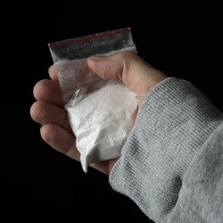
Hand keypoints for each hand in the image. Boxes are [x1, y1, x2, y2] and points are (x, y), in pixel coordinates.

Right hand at [30, 51, 167, 174]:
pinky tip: (47, 130)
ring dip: (53, 118)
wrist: (185, 155)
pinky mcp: (107, 161)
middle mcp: (117, 118)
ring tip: (37, 108)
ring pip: (76, 128)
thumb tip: (92, 61)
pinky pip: (82, 153)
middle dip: (57, 96)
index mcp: (127, 97)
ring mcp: (111, 140)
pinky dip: (63, 143)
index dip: (73, 77)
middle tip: (41, 90)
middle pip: (81, 106)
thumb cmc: (170, 113)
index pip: (94, 84)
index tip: (55, 71)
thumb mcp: (151, 79)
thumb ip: (123, 65)